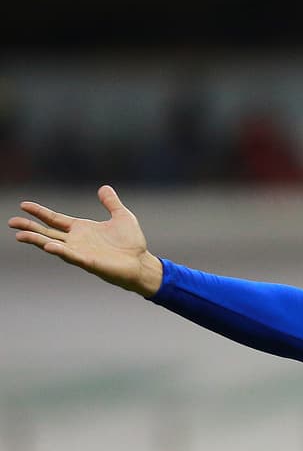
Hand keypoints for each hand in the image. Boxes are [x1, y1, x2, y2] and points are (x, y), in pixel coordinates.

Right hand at [9, 185, 163, 295]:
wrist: (141, 262)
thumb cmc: (131, 243)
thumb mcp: (122, 216)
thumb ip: (111, 203)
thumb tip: (104, 188)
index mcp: (81, 228)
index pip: (54, 219)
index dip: (39, 212)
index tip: (23, 205)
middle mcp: (76, 240)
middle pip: (47, 232)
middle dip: (29, 227)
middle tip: (11, 222)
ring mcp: (80, 252)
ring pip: (53, 244)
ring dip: (37, 240)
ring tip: (20, 236)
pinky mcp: (88, 262)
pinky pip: (71, 256)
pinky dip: (60, 251)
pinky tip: (48, 246)